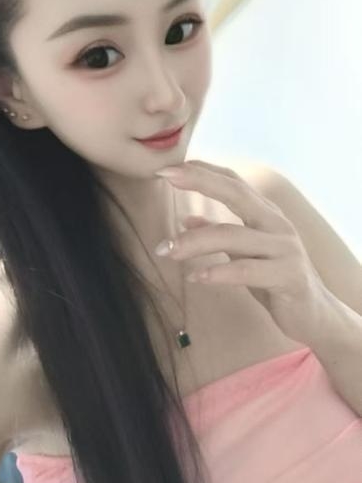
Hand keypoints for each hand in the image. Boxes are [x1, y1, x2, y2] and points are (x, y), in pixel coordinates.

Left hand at [154, 159, 331, 345]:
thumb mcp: (244, 254)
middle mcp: (276, 224)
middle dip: (200, 181)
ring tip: (167, 249)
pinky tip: (195, 277)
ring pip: (233, 236)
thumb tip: (186, 219)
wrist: (315, 315)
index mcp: (265, 214)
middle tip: (166, 178)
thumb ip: (219, 235)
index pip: (232, 182)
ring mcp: (284, 248)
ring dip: (195, 241)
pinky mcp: (288, 276)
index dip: (202, 171)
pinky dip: (218, 272)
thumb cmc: (275, 279)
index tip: (169, 167)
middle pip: (236, 193)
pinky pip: (247, 271)